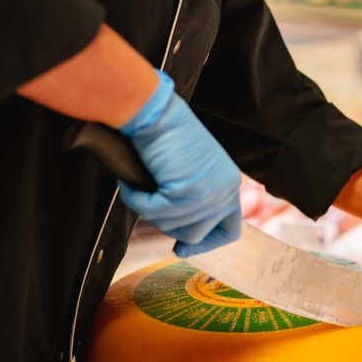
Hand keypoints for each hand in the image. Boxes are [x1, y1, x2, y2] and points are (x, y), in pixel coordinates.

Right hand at [118, 70, 241, 256]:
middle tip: (150, 201)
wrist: (155, 112)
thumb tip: (182, 234)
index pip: (229, 230)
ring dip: (150, 209)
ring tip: (141, 183)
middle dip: (168, 223)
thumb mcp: (192, 170)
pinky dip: (136, 199)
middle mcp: (225, 192)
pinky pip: (153, 213)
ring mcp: (207, 195)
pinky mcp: (185, 194)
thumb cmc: (167, 134)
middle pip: (195, 233)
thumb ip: (196, 197)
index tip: (183, 249)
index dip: (206, 243)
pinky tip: (131, 181)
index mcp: (230, 184)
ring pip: (172, 227)